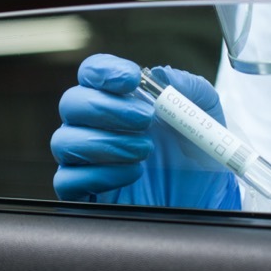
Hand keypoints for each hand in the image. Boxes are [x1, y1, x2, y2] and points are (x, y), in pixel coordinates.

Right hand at [51, 53, 240, 208]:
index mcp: (119, 98)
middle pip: (71, 102)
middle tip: (145, 118)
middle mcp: (96, 124)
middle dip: (107, 107)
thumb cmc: (197, 154)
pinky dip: (99, 175)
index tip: (133, 78)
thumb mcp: (206, 116)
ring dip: (106, 142)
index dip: (105, 71)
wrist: (204, 199)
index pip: (92, 72)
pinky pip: (67, 180)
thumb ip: (191, 89)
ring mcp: (86, 159)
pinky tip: (132, 174)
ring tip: (145, 150)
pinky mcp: (84, 191)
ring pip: (64, 141)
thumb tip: (162, 73)